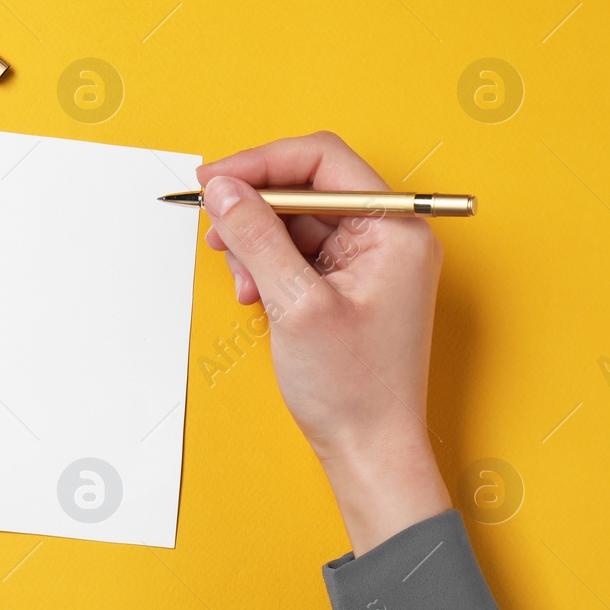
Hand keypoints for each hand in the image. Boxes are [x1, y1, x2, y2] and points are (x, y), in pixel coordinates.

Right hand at [195, 132, 449, 553]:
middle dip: (254, 208)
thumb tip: (224, 189)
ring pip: (293, 220)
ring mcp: (367, 260)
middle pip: (305, 186)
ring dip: (256, 242)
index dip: (262, 163)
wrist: (369, 450)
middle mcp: (387, 235)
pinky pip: (295, 251)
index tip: (214, 180)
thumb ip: (258, 237)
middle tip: (216, 231)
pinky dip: (266, 265)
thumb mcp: (296, 304)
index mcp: (395, 229)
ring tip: (242, 281)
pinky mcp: (346, 282)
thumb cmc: (353, 388)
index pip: (323, 160)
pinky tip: (254, 294)